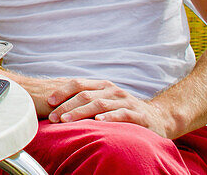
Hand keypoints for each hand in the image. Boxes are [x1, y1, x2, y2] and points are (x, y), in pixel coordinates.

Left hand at [44, 77, 175, 136]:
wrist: (157, 117)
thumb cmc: (122, 111)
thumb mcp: (104, 102)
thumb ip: (85, 101)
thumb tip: (56, 106)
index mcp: (101, 85)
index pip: (78, 84)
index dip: (62, 91)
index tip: (48, 102)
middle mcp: (112, 90)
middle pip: (85, 95)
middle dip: (67, 106)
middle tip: (53, 117)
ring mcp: (125, 101)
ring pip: (99, 104)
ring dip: (80, 112)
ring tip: (67, 120)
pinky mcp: (138, 114)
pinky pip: (121, 114)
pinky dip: (108, 117)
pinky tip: (98, 122)